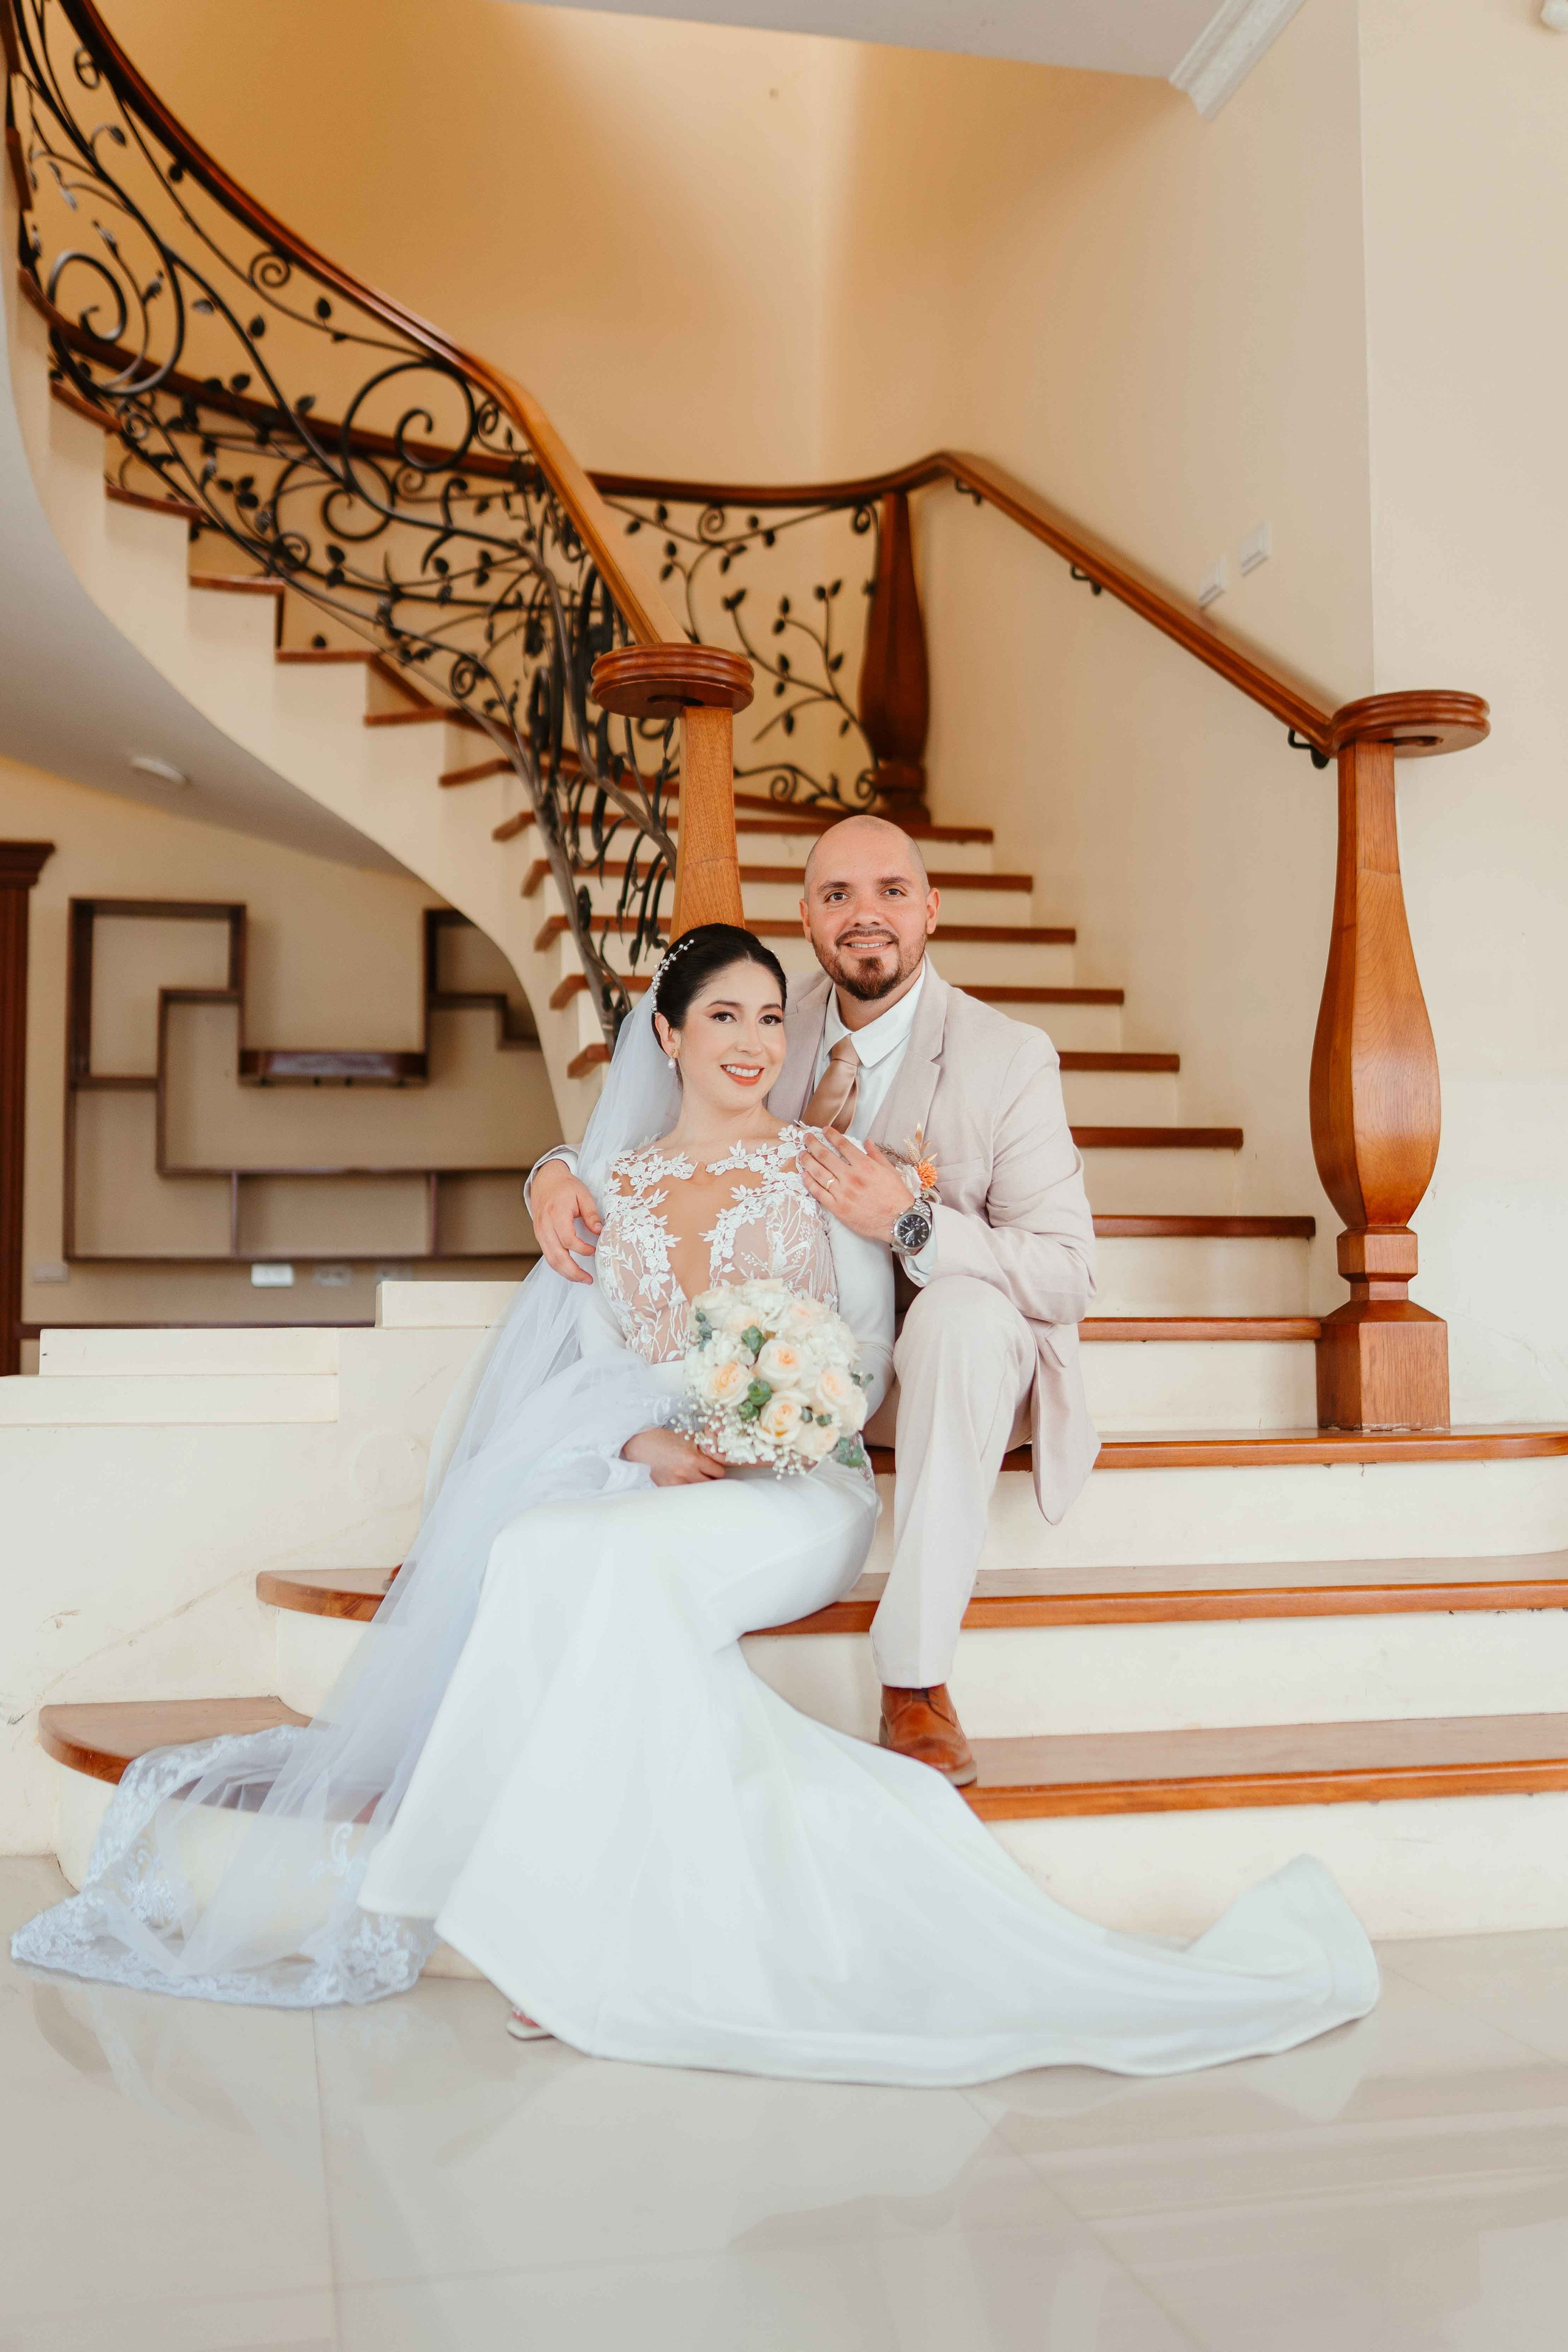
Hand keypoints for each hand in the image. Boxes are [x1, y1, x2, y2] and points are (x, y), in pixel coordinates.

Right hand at [529, 1158, 601, 1283]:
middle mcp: (544, 1226)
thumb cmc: (565, 1186)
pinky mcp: (539, 1236)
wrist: (545, 1180)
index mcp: (556, 1213)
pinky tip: (571, 1270)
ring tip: (582, 1279)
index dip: (582, 1249)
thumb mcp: (583, 1195)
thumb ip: (591, 1214)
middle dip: (573, 1271)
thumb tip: (599, 1231)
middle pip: (557, 1256)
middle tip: (589, 1279)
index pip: (568, 1239)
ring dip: (566, 1273)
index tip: (594, 1250)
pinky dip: (559, 1266)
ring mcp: (539, 1232)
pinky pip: (547, 1256)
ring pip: (550, 1260)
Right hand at [622, 1426, 728, 1485]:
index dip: (718, 1470)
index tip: (716, 1469)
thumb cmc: (667, 1440)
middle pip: (711, 1484)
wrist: (644, 1445)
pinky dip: (688, 1490)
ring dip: (700, 1485)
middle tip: (708, 1475)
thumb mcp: (689, 1439)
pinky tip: (685, 1483)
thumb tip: (721, 1455)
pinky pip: (685, 1494)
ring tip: (697, 1479)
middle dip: (711, 1479)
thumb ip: (705, 1448)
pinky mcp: (668, 1488)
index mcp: (694, 1459)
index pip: (718, 1472)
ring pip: (699, 1490)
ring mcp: (676, 1482)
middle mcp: (686, 1473)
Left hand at [800, 1131, 914, 1242]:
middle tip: (806, 1138)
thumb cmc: (896, 1197)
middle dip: (813, 1144)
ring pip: (819, 1173)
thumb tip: (867, 1141)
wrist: (899, 1221)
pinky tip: (804, 1175)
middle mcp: (851, 1177)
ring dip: (807, 1161)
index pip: (843, 1145)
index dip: (831, 1135)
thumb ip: (876, 1155)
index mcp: (864, 1166)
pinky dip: (809, 1183)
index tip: (824, 1130)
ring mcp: (843, 1193)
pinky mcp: (838, 1208)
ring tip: (801, 1154)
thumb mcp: (890, 1171)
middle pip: (825, 1156)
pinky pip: (819, 1193)